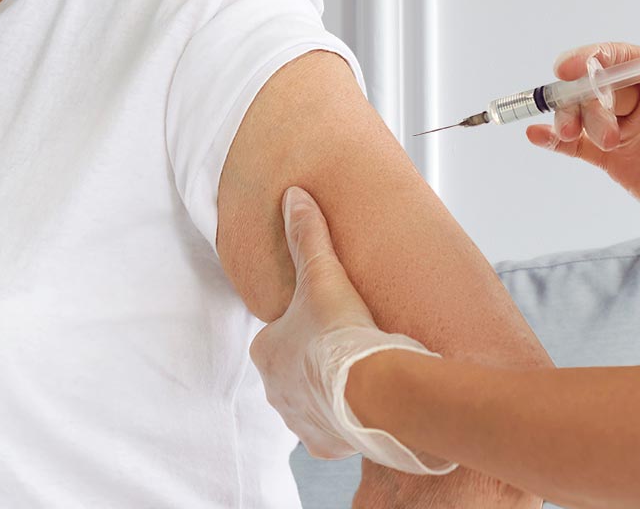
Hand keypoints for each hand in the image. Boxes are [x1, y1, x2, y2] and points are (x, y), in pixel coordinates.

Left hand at [249, 187, 457, 474]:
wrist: (372, 389)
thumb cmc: (342, 332)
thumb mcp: (323, 273)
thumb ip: (307, 234)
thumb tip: (294, 196)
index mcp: (267, 351)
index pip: (278, 334)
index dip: (304, 323)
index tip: (328, 318)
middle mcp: (274, 390)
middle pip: (293, 369)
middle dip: (315, 360)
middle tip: (347, 343)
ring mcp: (299, 420)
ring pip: (311, 400)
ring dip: (330, 389)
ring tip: (360, 371)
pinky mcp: (325, 443)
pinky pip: (333, 429)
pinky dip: (346, 418)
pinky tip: (367, 401)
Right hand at [528, 43, 639, 310]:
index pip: (621, 59)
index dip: (592, 60)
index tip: (571, 71)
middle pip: (595, 87)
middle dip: (585, 101)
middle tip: (605, 135)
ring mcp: (629, 129)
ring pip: (583, 114)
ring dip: (567, 119)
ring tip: (565, 136)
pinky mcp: (619, 162)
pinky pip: (579, 146)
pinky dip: (555, 140)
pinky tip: (536, 137)